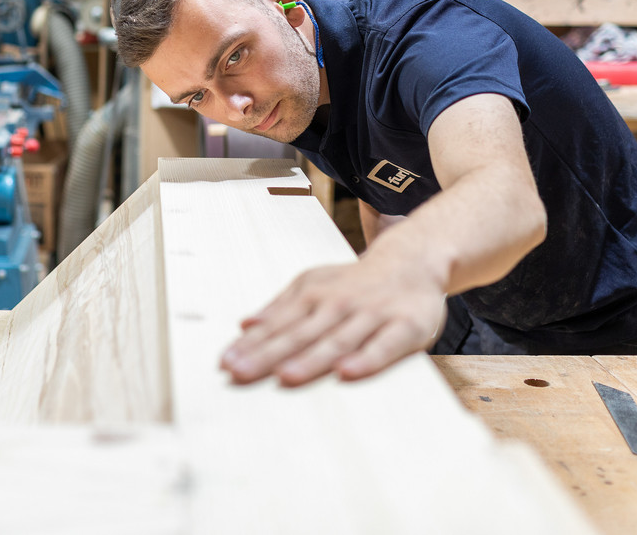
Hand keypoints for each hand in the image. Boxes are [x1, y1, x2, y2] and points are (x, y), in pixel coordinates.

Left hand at [219, 252, 448, 386]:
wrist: (412, 260)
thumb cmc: (356, 281)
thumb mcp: (314, 284)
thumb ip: (280, 306)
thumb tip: (245, 324)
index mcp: (313, 296)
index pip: (276, 325)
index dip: (250, 345)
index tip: (225, 364)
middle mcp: (338, 305)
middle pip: (299, 335)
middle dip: (267, 355)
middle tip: (240, 373)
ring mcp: (371, 315)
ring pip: (337, 341)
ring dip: (310, 359)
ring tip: (285, 375)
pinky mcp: (405, 326)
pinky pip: (384, 346)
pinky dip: (366, 359)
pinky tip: (347, 373)